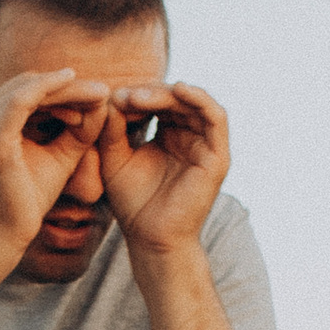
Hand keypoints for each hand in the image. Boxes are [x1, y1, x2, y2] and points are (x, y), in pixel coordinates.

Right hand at [0, 68, 111, 264]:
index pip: (24, 92)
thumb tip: (103, 101)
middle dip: (67, 86)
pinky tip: (76, 84)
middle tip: (103, 91)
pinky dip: (52, 89)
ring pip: (28, 88)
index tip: (95, 97)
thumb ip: (77, 130)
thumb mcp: (58, 157)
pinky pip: (24, 100)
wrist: (4, 237)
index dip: (60, 91)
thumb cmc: (26, 200)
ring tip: (100, 93)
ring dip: (67, 88)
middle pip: (26, 84)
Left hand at [99, 84, 229, 255]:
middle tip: (122, 96)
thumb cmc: (133, 204)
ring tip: (139, 98)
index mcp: (169, 134)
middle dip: (149, 92)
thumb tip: (113, 96)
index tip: (111, 98)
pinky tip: (178, 90)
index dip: (136, 94)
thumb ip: (113, 128)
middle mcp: (191, 136)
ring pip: (194, 103)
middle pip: (175, 99)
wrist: (151, 239)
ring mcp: (206, 146)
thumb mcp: (115, 158)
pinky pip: (216, 117)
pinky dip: (200, 99)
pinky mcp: (218, 156)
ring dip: (167, 94)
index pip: (157, 101)